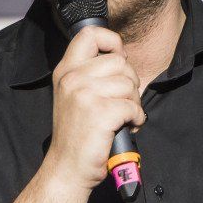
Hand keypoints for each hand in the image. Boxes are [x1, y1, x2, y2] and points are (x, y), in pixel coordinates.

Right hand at [47, 25, 143, 192]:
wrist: (67, 169)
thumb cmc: (78, 134)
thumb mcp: (74, 95)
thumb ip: (91, 73)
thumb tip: (121, 57)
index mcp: (65, 70)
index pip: (89, 34)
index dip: (112, 42)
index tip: (118, 60)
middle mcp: (72, 78)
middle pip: (120, 61)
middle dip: (130, 83)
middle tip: (123, 102)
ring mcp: (84, 94)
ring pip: (129, 84)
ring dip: (134, 103)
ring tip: (123, 118)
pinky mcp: (99, 113)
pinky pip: (133, 107)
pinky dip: (137, 119)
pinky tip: (127, 127)